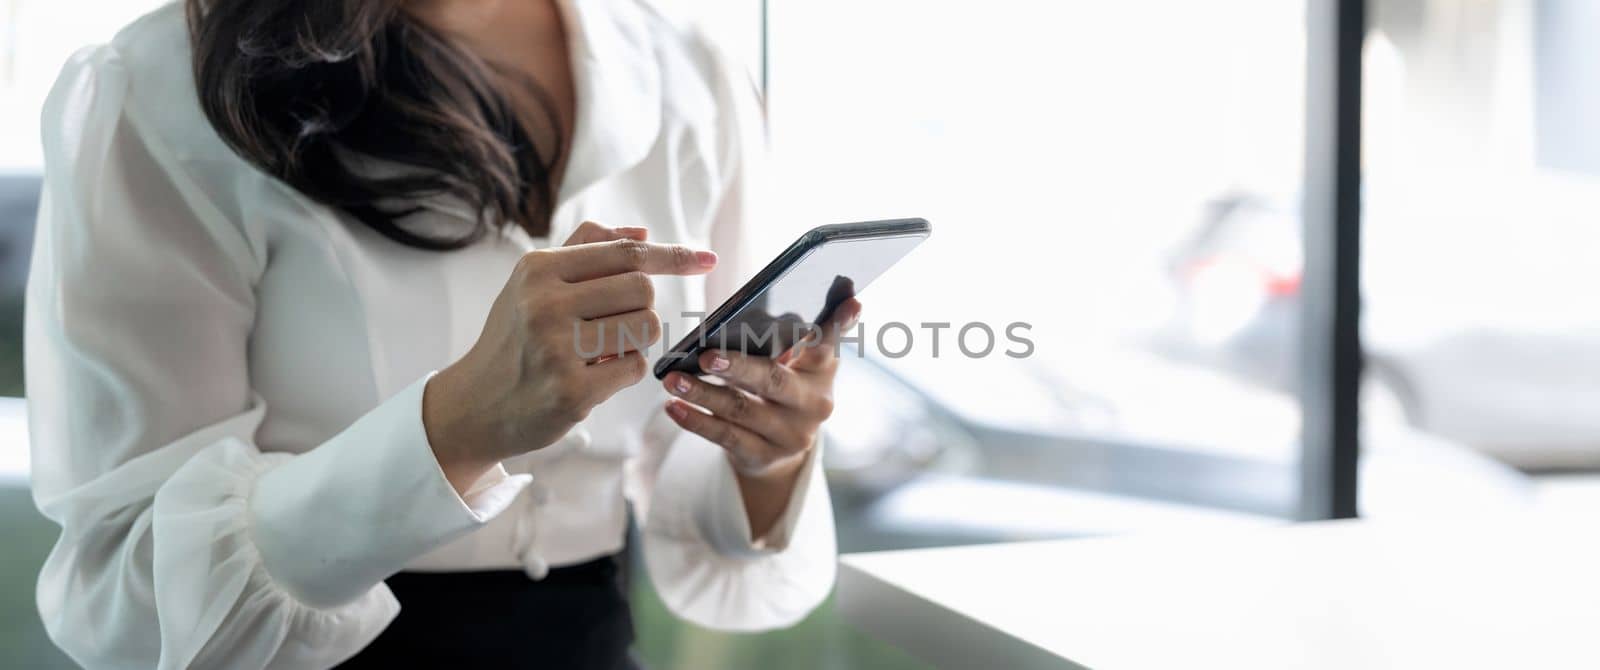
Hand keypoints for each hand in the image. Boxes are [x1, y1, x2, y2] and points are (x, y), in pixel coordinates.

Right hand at [424, 222, 716, 491]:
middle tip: (610, 325)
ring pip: (645, 327)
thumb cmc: (513, 338)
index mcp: (538, 269)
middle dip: (639, 307)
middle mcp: (544, 304)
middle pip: (642, 289)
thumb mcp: (532, 283)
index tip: (706, 260)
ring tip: (600, 349)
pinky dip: (624, 370)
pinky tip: (594, 375)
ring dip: (635, 340)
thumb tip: (642, 233)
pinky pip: (635, 367)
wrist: (473, 405)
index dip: (672, 255)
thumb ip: (584, 249)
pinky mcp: (571, 391)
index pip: (625, 252)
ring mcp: (557, 349)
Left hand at [661, 298, 860, 537]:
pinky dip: (696, 422)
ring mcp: (789, 435)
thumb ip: (826, 327)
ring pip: (741, 410)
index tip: (821, 317)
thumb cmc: (792, 384)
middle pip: (773, 382)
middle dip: (739, 368)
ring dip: (703, 394)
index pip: (823, 346)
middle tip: (706, 355)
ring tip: (673, 380)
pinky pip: (725, 438)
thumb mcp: (813, 360)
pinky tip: (673, 407)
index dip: (822, 332)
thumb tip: (852, 294)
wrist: (782, 446)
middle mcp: (813, 406)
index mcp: (824, 373)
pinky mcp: (763, 456)